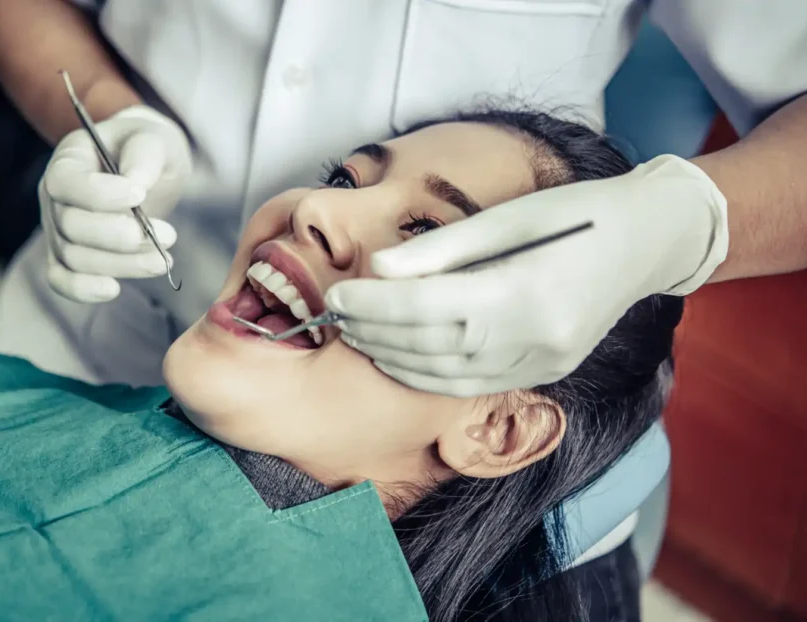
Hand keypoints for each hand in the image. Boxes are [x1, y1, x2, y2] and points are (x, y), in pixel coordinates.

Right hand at [40, 105, 192, 301]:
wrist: (147, 171)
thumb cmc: (146, 151)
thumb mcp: (153, 139)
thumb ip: (144, 155)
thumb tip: (136, 183)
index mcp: (68, 160)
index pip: (65, 182)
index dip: (99, 195)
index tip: (140, 195)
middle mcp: (55, 197)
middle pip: (71, 226)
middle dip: (118, 236)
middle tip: (166, 234)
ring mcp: (58, 230)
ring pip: (75, 257)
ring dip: (122, 264)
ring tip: (163, 260)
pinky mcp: (68, 257)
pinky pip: (62, 279)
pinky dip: (83, 289)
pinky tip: (114, 289)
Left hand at [325, 155, 728, 396]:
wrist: (648, 240)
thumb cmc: (574, 214)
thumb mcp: (506, 217)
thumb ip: (439, 250)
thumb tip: (379, 269)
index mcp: (525, 292)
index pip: (427, 307)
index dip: (374, 305)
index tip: (336, 294)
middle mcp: (534, 338)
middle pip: (432, 347)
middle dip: (376, 333)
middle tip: (337, 314)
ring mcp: (542, 363)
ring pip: (447, 375)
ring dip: (394, 359)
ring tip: (358, 335)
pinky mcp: (544, 373)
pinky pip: (471, 385)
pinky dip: (428, 375)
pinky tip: (399, 358)